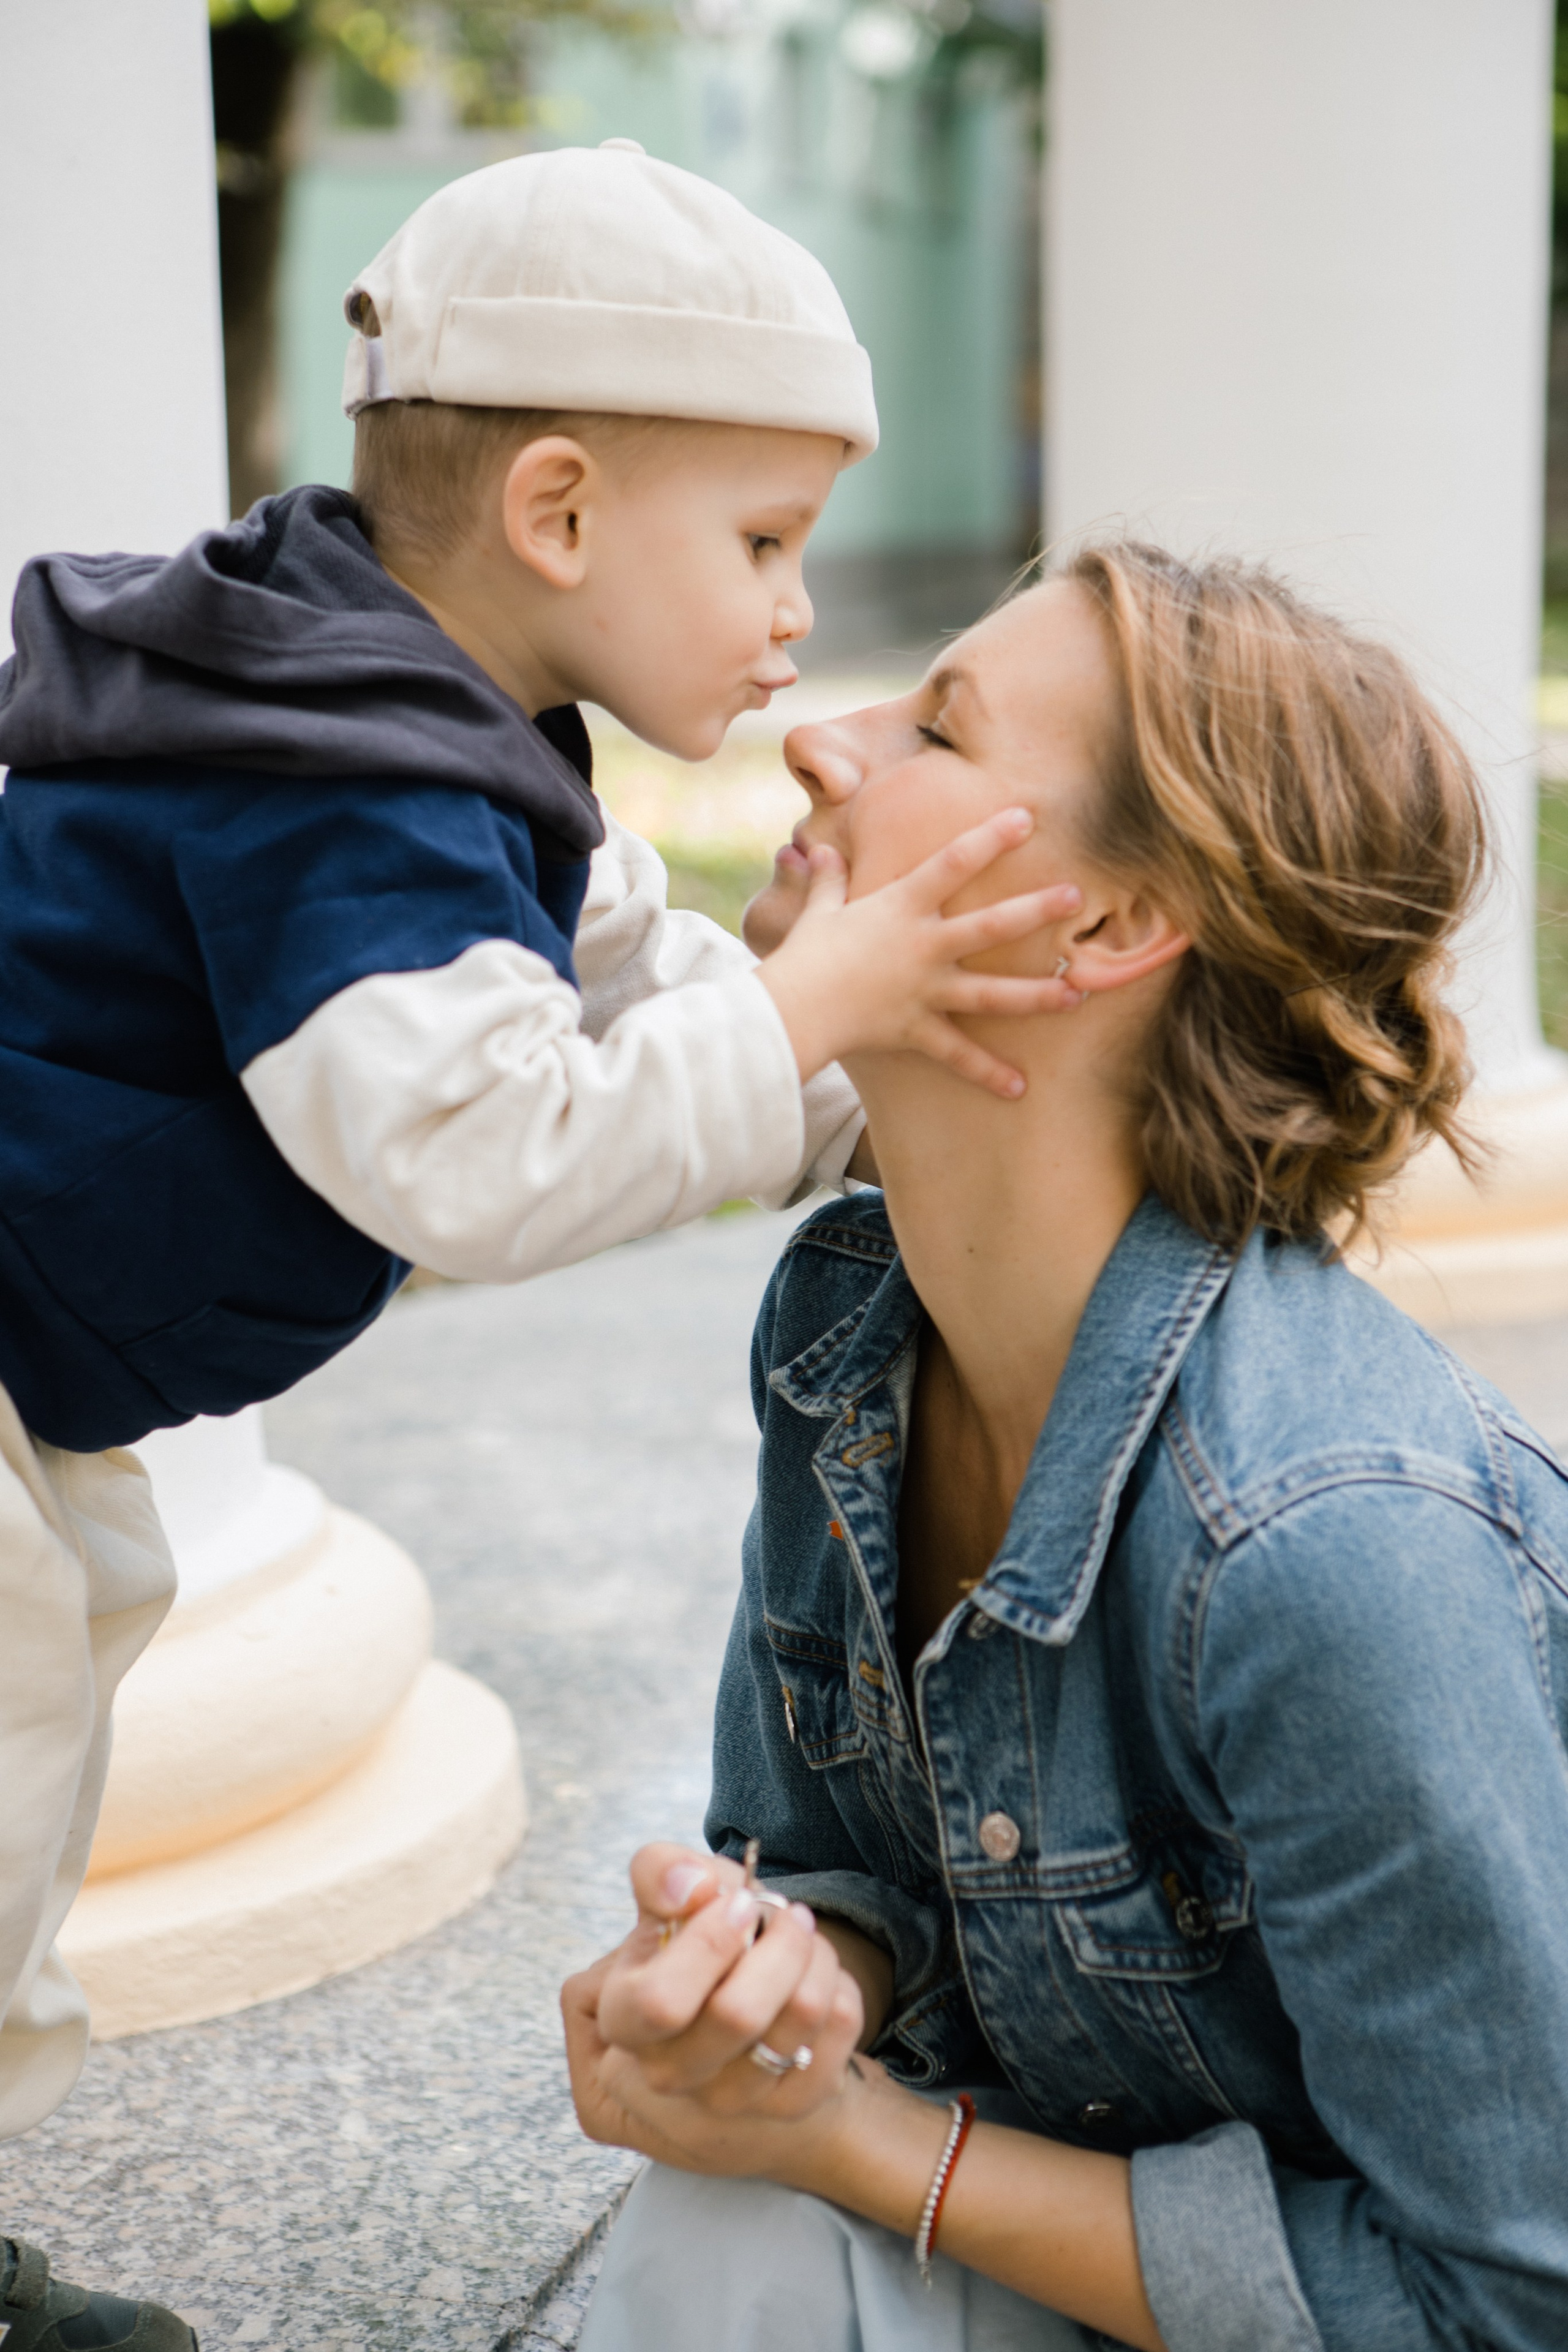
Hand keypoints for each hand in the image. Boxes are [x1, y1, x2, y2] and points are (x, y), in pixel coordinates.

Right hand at [593, 1844, 861, 2114]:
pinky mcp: (791, 2104)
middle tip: (787, 1914)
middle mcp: (670, 2073)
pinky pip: (840, 2026)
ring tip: (802, 1938)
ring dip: (814, 1955)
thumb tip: (693, 1887)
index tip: (741, 1903)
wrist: (737, 1991)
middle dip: (779, 1942)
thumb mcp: (669, 1893)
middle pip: (738, 2014)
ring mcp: (730, 2099)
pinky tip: (816, 1978)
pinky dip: (840, 1983)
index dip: (710, 1943)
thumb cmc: (697, 1937)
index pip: (661, 2002)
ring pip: (801, 2015)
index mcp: (624, 2021)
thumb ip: (660, 1871)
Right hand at [754, 810, 1085, 1098]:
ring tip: (1076, 993)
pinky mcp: (917, 1030)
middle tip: (1077, 897)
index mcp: (901, 908)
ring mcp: (925, 991)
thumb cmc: (803, 955)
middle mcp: (924, 946)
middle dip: (1037, 910)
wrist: (793, 1008)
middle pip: (992, 926)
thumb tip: (815, 851)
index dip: (991, 837)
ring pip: (992, 993)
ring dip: (1037, 994)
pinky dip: (987, 1072)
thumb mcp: (818, 911)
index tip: (1027, 817)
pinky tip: (1020, 1087)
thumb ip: (826, 881)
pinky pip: (958, 1055)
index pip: (954, 862)